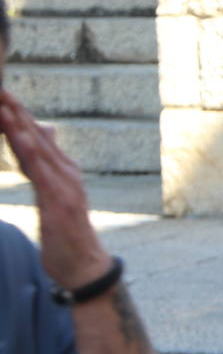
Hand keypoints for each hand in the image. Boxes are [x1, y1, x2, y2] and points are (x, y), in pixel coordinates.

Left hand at [0, 90, 111, 290]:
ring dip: (19, 124)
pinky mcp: (60, 202)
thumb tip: (47, 131)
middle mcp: (67, 174)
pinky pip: (41, 172)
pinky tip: (18, 136)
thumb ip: (48, 163)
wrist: (84, 267)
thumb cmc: (67, 233)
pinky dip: (29, 151)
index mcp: (64, 171)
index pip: (38, 137)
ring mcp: (65, 187)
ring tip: (3, 103)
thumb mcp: (57, 194)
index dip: (19, 113)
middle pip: (38, 136)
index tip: (3, 92)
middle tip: (0, 87)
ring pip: (39, 149)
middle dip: (16, 110)